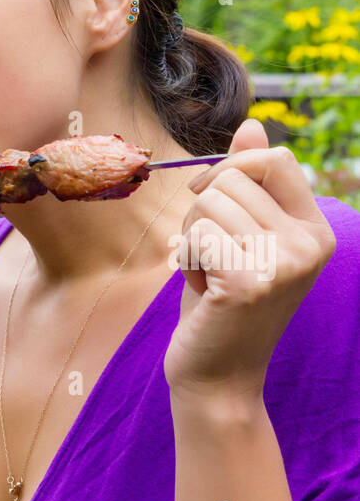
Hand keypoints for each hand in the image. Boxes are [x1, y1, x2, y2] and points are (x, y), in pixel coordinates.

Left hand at [163, 119, 336, 404]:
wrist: (217, 377)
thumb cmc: (220, 299)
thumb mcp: (240, 233)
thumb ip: (249, 181)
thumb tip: (253, 124)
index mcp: (316, 229)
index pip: (276, 158)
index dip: (231, 169)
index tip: (209, 199)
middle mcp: (311, 245)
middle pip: (232, 179)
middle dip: (202, 212)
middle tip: (210, 256)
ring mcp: (285, 264)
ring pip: (208, 203)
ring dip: (191, 237)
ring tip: (207, 275)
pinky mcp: (249, 282)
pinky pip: (195, 234)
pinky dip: (183, 260)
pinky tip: (201, 291)